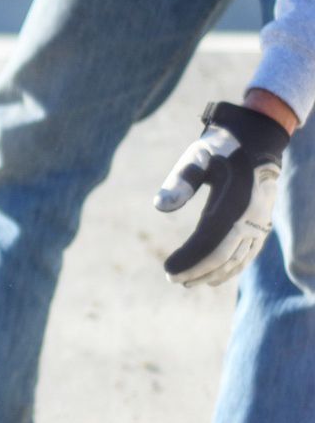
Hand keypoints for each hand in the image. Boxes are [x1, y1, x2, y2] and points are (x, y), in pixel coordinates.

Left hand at [154, 101, 289, 286]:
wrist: (256, 140)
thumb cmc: (220, 148)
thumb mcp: (196, 156)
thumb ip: (180, 180)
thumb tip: (160, 207)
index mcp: (234, 202)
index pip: (208, 243)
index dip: (188, 260)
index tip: (167, 270)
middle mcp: (251, 217)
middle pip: (222, 257)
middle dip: (197, 271)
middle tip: (172, 279)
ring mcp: (260, 223)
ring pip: (237, 260)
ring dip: (212, 274)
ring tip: (188, 281)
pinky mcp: (263, 225)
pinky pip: (248, 255)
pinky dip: (231, 269)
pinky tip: (213, 278)